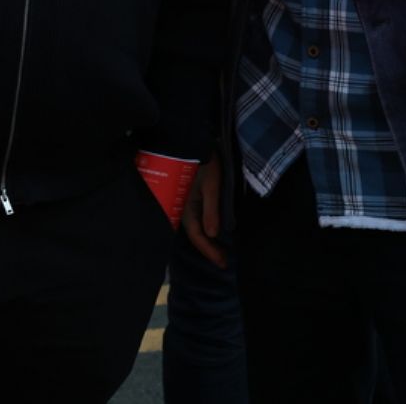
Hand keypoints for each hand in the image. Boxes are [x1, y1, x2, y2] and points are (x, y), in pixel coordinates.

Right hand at [180, 154, 226, 268]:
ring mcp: (184, 202)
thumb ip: (211, 210)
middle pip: (195, 235)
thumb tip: (212, 235)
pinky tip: (211, 231)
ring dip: (206, 240)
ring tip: (219, 250)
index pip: (199, 236)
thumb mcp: (211, 186)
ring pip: (194, 227)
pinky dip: (203, 228)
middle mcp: (182, 208)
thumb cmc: (203, 163)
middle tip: (223, 261)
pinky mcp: (188, 196)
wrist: (192, 142)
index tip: (223, 263)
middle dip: (208, 249)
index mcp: (186, 208)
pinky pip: (194, 218)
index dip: (210, 251)